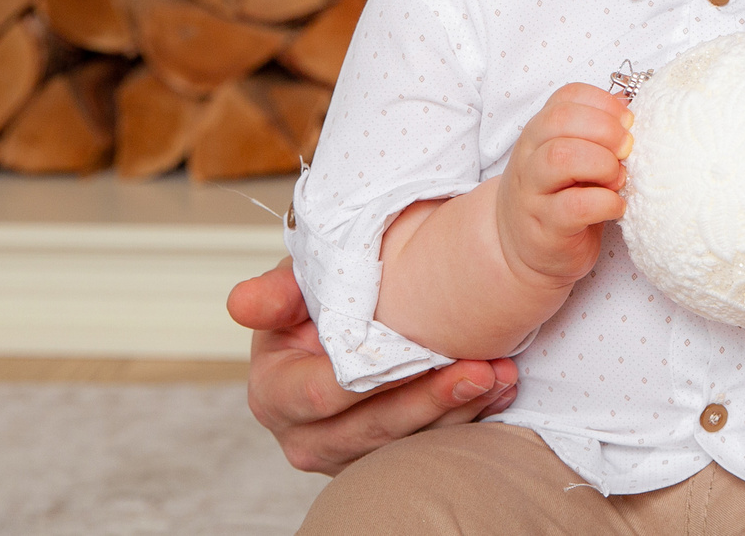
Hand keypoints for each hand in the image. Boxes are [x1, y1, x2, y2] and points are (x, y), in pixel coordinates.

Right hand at [227, 261, 516, 474]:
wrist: (341, 319)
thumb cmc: (314, 298)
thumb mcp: (291, 286)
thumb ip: (274, 294)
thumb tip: (241, 304)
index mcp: (275, 393)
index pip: (324, 393)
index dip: (375, 377)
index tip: (422, 352)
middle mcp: (307, 436)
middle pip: (375, 427)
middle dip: (431, 400)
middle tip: (482, 368)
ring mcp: (350, 454)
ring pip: (409, 444)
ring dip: (461, 410)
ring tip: (502, 375)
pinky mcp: (387, 458)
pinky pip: (431, 445)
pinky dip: (472, 416)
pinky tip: (503, 389)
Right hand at [494, 83, 632, 290]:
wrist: (520, 250)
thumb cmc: (558, 198)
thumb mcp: (572, 157)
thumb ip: (596, 132)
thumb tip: (631, 108)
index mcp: (540, 132)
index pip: (567, 97)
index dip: (604, 103)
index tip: (628, 122)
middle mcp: (529, 156)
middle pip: (561, 120)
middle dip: (605, 129)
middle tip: (627, 149)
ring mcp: (533, 192)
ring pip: (561, 157)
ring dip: (602, 163)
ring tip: (619, 179)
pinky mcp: (545, 227)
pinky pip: (575, 206)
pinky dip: (605, 202)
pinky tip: (616, 207)